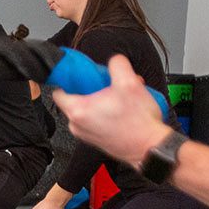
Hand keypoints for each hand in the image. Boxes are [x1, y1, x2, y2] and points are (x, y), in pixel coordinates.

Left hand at [52, 56, 171, 164]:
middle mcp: (77, 125)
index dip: (69, 80)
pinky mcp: (96, 139)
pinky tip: (123, 108)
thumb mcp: (130, 83)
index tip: (81, 76)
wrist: (150, 148)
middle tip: (110, 85)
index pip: (59, 91)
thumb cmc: (138, 123)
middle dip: (94, 88)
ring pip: (88, 109)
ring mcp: (86, 134)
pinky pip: (95, 120)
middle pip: (76, 98)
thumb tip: (115, 60)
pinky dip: (106, 112)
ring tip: (122, 97)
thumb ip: (118, 64)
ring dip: (103, 100)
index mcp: (78, 110)